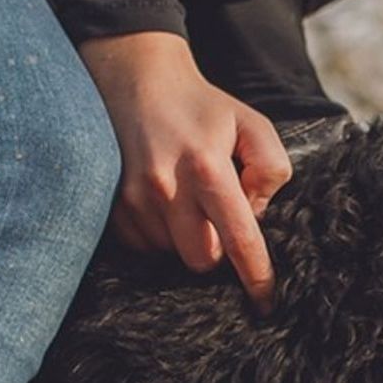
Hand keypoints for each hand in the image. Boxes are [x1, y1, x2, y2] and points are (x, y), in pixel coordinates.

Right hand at [79, 31, 290, 306]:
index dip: (256, 276)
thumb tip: (255, 212)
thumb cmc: (200, 106)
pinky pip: (143, 245)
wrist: (135, 79)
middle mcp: (166, 188)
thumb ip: (270, 168)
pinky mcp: (111, 207)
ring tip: (184, 194)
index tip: (266, 302)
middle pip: (201, 259)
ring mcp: (133, 200)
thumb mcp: (251, 123)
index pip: (238, 239)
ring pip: (171, 253)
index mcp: (207, 167)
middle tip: (216, 214)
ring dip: (185, 236)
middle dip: (216, 249)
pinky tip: (161, 199)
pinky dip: (159, 232)